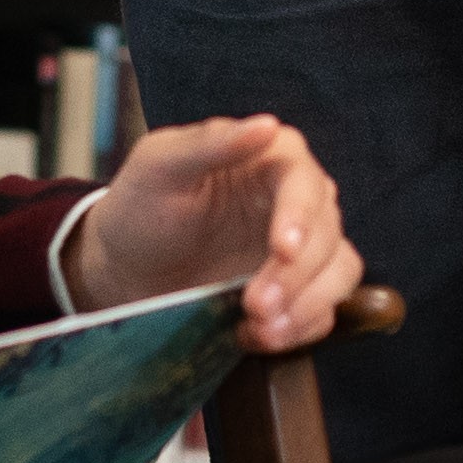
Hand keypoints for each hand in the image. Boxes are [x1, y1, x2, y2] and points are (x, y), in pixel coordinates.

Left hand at [59, 116, 359, 352]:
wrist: (124, 269)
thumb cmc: (140, 205)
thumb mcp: (159, 166)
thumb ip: (210, 144)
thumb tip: (266, 126)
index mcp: (269, 158)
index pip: (303, 182)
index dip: (300, 217)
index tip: (282, 250)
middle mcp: (295, 200)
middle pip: (327, 233)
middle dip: (296, 275)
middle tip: (255, 305)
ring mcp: (300, 248)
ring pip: (339, 272)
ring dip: (308, 304)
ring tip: (262, 327)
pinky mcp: (296, 290)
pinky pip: (323, 310)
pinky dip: (300, 328)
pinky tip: (258, 336)